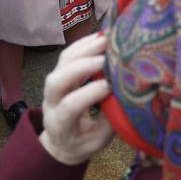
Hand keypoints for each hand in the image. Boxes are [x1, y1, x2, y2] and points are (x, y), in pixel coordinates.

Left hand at [38, 33, 114, 165]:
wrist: (62, 142)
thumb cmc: (83, 143)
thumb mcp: (98, 142)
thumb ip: (111, 121)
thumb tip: (130, 97)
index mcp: (59, 125)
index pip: (69, 106)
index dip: (89, 94)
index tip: (112, 87)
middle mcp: (50, 103)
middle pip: (57, 80)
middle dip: (83, 66)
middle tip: (108, 56)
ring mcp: (51, 86)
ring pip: (61, 63)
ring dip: (84, 49)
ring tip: (108, 39)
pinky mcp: (59, 73)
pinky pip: (67, 54)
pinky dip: (84, 43)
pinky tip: (101, 37)